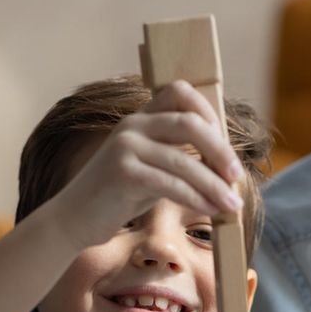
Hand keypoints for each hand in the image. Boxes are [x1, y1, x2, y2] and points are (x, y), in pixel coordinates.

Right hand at [52, 80, 244, 250]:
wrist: (73, 219)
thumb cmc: (117, 197)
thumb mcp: (150, 168)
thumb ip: (178, 156)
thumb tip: (225, 163)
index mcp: (140, 118)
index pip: (179, 92)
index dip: (208, 110)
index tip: (226, 141)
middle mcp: (132, 125)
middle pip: (190, 123)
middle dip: (220, 150)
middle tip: (237, 175)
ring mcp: (125, 147)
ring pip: (184, 161)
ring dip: (214, 184)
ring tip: (231, 204)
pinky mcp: (123, 173)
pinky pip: (171, 184)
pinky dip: (196, 198)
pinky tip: (210, 210)